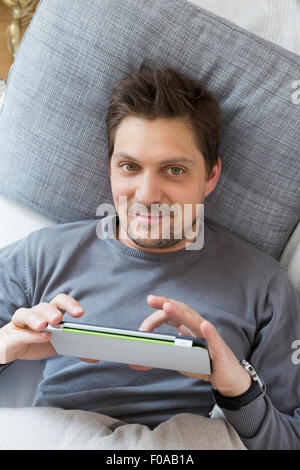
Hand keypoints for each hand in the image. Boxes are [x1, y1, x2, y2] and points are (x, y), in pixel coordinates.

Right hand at [0, 293, 87, 363]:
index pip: (60, 302)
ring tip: (45, 326)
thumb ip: (74, 349)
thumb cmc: (34, 341)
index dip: (70, 304)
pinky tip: (40, 337)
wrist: (11, 348)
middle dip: (52, 311)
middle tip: (59, 319)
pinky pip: (21, 332)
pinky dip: (31, 334)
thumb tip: (95, 358)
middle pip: (45, 305)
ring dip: (37, 318)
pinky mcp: (12, 335)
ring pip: (28, 313)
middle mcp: (36, 314)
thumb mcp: (56, 345)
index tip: (80, 313)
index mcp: (49, 313)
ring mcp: (22, 322)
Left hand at [129, 295, 250, 396]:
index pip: (172, 313)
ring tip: (168, 306)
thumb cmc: (205, 364)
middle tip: (151, 299)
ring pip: (195, 321)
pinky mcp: (220, 351)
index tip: (146, 311)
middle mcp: (199, 327)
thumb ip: (159, 358)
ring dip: (181, 313)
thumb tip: (134, 362)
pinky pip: (214, 339)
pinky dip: (209, 332)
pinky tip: (204, 326)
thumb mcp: (178, 360)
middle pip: (182, 310)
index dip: (158, 311)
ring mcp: (210, 337)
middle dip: (166, 303)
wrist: (229, 379)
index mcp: (188, 327)